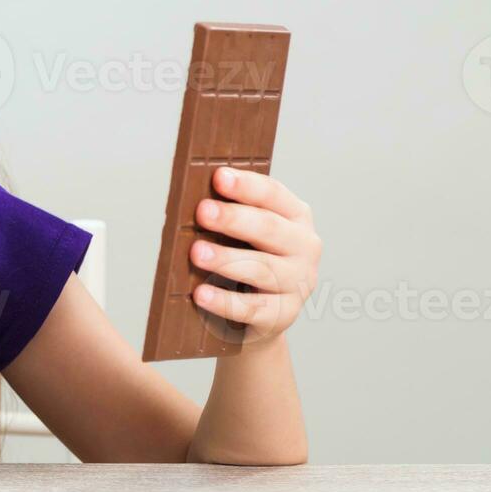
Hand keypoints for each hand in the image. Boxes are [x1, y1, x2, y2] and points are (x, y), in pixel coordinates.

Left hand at [189, 167, 321, 347]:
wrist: (258, 314)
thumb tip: (187, 197)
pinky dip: (225, 301)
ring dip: (227, 260)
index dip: (246, 186)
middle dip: (234, 219)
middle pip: (269, 228)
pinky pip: (253, 308)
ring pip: (262, 269)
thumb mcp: (240, 232)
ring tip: (197, 253)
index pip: (273, 194)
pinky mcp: (284, 314)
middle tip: (202, 212)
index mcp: (294, 216)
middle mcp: (304, 247)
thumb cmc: (244, 257)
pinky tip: (201, 294)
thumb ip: (224, 212)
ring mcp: (298, 282)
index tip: (218, 177)